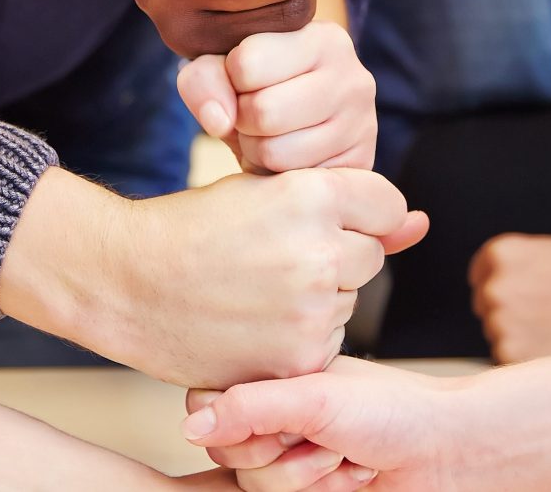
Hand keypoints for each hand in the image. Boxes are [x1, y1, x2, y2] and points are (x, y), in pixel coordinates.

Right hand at [0, 169, 426, 390]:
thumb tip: (420, 224)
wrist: (129, 283)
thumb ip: (349, 205)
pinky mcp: (301, 357)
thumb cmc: (195, 229)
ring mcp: (312, 308)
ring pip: (349, 301)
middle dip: (334, 257)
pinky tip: (256, 323)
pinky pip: (329, 343)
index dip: (354, 213)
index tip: (316, 222)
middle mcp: (319, 250)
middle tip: (273, 259)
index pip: (385, 204)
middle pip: (369, 255)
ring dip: (318, 299)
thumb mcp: (266, 193)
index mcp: (311, 194)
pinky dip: (300, 338)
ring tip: (257, 291)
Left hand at [183, 22, 377, 173]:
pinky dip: (276, 175)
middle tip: (251, 116)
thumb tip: (220, 121)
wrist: (295, 126)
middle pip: (263, 111)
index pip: (247, 63)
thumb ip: (204, 81)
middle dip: (241, 120)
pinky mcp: (359, 166)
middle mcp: (354, 76)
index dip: (229, 80)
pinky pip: (292, 181)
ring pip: (275, 151)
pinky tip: (287, 157)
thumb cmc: (255, 88)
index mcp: (323, 37)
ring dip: (256, 150)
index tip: (243, 81)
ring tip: (268, 136)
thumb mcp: (220, 71)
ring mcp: (363, 124)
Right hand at [185, 357, 465, 491]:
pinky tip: (353, 473)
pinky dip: (324, 490)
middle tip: (321, 434)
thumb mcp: (315, 395)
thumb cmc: (395, 410)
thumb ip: (250, 406)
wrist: (447, 452)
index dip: (236, 420)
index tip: (278, 416)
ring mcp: (291, 453)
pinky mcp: (308, 488)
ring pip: (254, 483)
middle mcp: (276, 415)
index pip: (206, 403)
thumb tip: (190, 426)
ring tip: (345, 452)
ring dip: (308, 474)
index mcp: (272, 376)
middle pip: (229, 450)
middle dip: (280, 450)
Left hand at [469, 235, 550, 363]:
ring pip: (498, 334)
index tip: (526, 293)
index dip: (504, 284)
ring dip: (520, 337)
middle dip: (510, 311)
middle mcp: (495, 287)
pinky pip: (509, 360)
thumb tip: (485, 283)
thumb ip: (514, 263)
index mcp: (501, 254)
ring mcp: (501, 325)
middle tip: (550, 315)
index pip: (479, 274)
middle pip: (486, 306)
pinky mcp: (511, 358)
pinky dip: (529, 359)